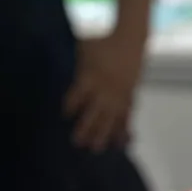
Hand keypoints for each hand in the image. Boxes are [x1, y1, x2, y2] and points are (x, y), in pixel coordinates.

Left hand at [64, 33, 145, 151]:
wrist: (130, 41)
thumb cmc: (102, 43)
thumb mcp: (84, 49)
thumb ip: (76, 65)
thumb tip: (60, 73)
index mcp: (90, 76)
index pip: (77, 95)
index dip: (71, 106)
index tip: (64, 116)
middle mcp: (105, 89)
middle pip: (94, 112)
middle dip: (86, 128)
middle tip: (77, 143)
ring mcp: (119, 95)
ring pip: (111, 119)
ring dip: (104, 135)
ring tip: (97, 149)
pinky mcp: (130, 97)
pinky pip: (126, 117)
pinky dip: (124, 130)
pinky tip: (121, 143)